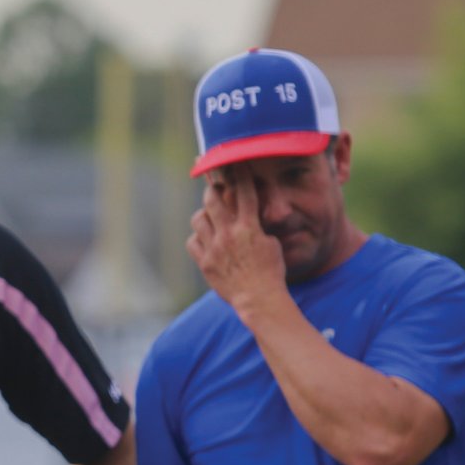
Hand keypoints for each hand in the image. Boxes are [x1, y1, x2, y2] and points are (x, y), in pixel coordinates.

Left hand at [188, 170, 285, 310]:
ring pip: (198, 219)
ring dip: (203, 214)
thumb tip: (249, 216)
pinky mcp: (204, 263)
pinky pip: (192, 242)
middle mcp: (228, 235)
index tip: (235, 163)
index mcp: (249, 228)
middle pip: (212, 200)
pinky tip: (204, 239)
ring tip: (209, 216)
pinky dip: (197, 238)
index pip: (244, 193)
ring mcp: (214, 249)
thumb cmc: (271, 273)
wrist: (259, 300)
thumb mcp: (272, 244)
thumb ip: (258, 227)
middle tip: (213, 186)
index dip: (240, 174)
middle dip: (212, 188)